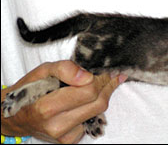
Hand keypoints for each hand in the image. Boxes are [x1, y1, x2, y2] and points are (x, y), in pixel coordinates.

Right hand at [1, 60, 127, 142]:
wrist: (16, 117)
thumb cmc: (29, 91)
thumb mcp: (42, 71)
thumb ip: (64, 69)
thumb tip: (87, 76)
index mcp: (47, 107)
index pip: (88, 91)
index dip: (100, 78)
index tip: (105, 69)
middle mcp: (57, 125)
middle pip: (98, 103)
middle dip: (107, 86)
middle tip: (111, 74)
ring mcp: (65, 136)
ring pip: (98, 112)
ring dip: (104, 95)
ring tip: (106, 82)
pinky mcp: (70, 140)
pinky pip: (91, 121)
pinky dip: (93, 108)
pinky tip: (89, 98)